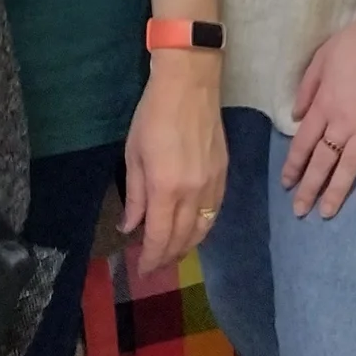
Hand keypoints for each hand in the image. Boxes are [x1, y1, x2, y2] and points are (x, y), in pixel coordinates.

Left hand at [122, 52, 227, 276]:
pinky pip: (215, 213)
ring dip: (188, 246)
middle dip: (169, 257)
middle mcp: (194, 193)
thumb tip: (131, 227)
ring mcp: (213, 185)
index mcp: (166, 188)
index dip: (152, 258)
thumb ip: (134, 195)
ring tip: (173, 253)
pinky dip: (203, 228)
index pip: (161, 237)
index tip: (143, 269)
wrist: (190, 85)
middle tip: (155, 265)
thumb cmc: (153, 116)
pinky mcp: (224, 175)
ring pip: (204, 229)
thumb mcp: (134, 155)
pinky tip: (193, 229)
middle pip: (184, 239)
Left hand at [283, 6, 355, 217]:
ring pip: (349, 167)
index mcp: (324, 105)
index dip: (294, 165)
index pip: (303, 143)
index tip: (287, 183)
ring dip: (337, 192)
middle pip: (323, 161)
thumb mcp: (320, 59)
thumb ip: (307, 89)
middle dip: (309, 188)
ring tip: (327, 213)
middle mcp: (343, 123)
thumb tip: (296, 116)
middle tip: (301, 211)